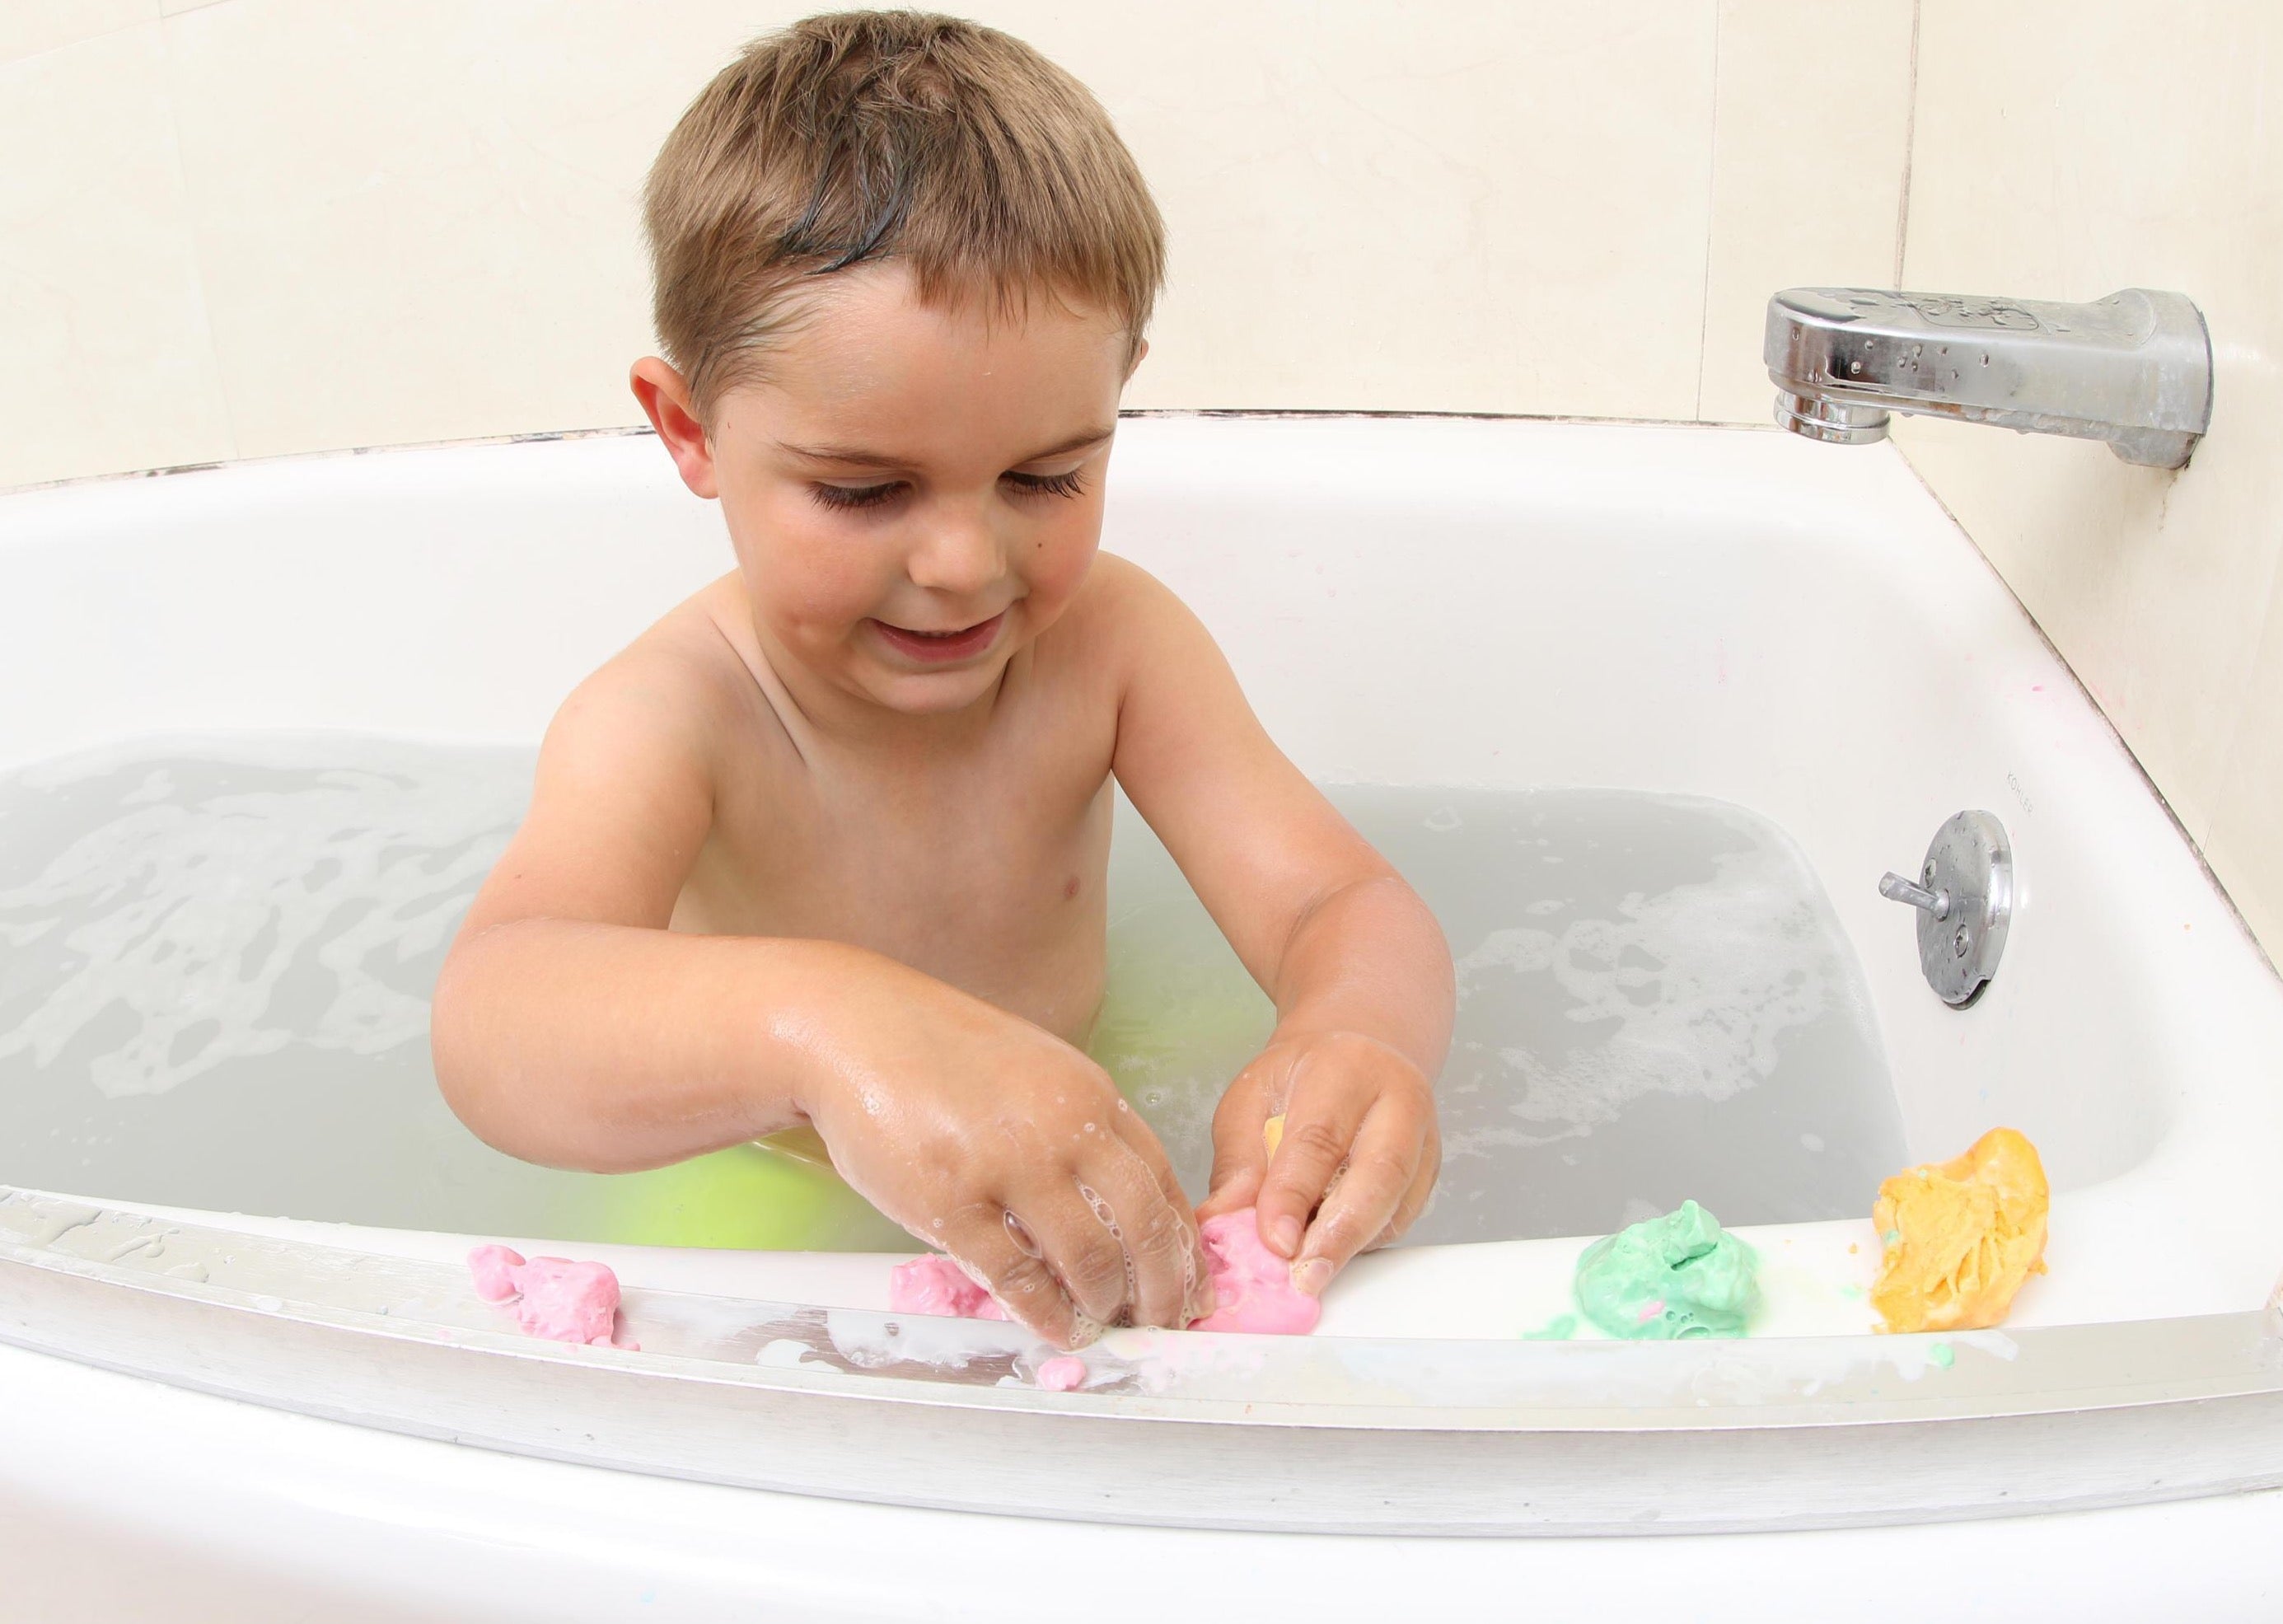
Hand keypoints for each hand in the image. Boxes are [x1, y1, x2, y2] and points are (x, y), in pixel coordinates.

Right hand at [802, 967, 1212, 1347]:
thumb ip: (1078, 1125)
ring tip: (1109, 1327)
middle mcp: (1062, 1129)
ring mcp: (1008, 1166)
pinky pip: (1018, 1277)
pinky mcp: (952, 1203)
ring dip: (1108, 1305)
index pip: (1163, 1181)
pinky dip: (1048, 1314)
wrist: (856, 1028)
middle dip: (1165, 1287)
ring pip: (1091, 1259)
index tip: (1193, 1282)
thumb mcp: (1035, 1070)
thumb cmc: (941, 1053)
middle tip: (1166, 1322)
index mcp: (1090, 1095)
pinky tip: (1058, 1330)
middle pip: (1145, 1226)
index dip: (1185, 1243)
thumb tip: (1116, 1204)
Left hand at [1198, 1030, 1438, 1296]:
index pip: (1320, 1137)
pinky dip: (1365, 1242)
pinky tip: (1331, 1246)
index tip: (1274, 1241)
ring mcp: (1423, 1138)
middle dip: (1341, 1233)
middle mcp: (1398, 1100)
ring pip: (1398, 1204)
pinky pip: (1401, 1219)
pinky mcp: (1430, 1173)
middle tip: (1305, 1276)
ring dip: (1352, 1245)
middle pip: (1382, 1172)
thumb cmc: (1298, 1079)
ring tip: (1309, 1271)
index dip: (1295, 1194)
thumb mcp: (1253, 1097)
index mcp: (1345, 1069)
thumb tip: (1221, 1220)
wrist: (1356, 1057)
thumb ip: (1239, 1158)